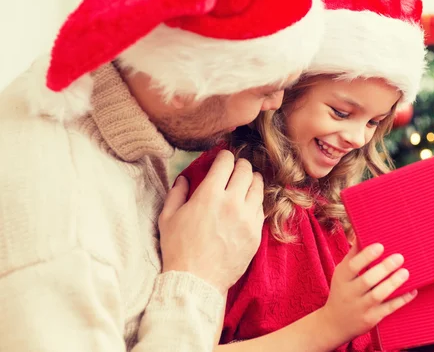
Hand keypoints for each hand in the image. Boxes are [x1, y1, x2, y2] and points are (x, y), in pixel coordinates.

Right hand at [158, 150, 264, 294]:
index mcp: (210, 194)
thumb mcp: (168, 217)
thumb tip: (184, 178)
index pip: (226, 161)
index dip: (224, 156)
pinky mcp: (256, 233)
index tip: (222, 159)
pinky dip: (255, 202)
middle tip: (234, 169)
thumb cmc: (178, 249)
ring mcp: (248, 218)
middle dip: (240, 165)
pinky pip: (261, 208)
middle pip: (246, 169)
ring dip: (251, 181)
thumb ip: (177, 193)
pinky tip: (247, 205)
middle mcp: (232, 202)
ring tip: (244, 184)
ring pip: (258, 186)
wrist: (196, 281)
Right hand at [319, 243, 416, 345]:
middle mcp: (350, 293)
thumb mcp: (341, 273)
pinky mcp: (371, 318)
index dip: (366, 256)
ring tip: (405, 272)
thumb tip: (360, 233)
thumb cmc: (342, 291)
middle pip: (367, 281)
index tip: (380, 246)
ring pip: (378, 295)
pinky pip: (388, 309)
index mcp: (342, 278)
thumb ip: (352, 255)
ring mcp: (361, 307)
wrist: (335, 323)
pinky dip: (401, 300)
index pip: (352, 266)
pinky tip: (412, 290)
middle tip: (399, 257)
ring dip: (393, 283)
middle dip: (384, 268)